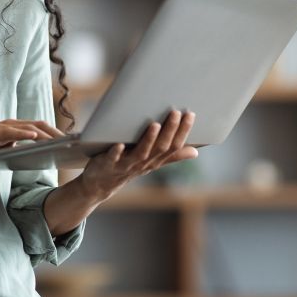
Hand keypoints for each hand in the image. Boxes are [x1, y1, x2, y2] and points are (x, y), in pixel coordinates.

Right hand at [0, 119, 65, 158]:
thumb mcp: (0, 148)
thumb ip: (14, 146)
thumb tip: (30, 151)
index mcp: (14, 128)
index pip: (39, 128)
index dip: (55, 133)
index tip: (69, 142)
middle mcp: (11, 125)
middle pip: (40, 125)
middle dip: (57, 134)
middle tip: (72, 143)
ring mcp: (2, 128)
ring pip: (30, 127)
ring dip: (47, 134)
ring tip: (61, 142)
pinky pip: (12, 132)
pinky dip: (25, 133)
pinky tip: (36, 137)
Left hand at [79, 109, 201, 201]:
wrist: (101, 184)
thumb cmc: (128, 167)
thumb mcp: (152, 162)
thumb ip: (172, 156)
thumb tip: (195, 152)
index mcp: (155, 161)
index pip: (174, 146)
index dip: (183, 132)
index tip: (190, 114)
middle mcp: (143, 163)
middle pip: (160, 148)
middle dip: (169, 130)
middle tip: (175, 112)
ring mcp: (126, 165)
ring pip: (141, 153)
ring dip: (148, 140)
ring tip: (154, 124)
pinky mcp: (108, 164)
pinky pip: (113, 159)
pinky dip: (116, 152)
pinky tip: (119, 144)